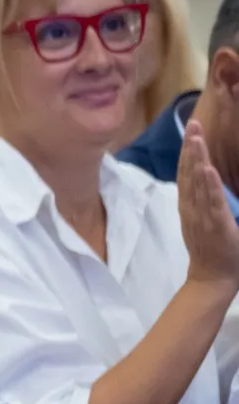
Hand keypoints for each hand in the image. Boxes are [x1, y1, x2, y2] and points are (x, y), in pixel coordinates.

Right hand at [177, 121, 238, 292]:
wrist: (212, 280)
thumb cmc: (215, 252)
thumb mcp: (207, 222)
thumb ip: (208, 202)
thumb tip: (208, 179)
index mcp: (191, 205)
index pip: (187, 173)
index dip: (189, 151)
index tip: (192, 129)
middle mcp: (193, 207)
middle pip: (189, 172)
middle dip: (191, 147)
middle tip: (193, 123)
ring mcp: (203, 216)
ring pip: (198, 182)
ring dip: (197, 158)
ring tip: (197, 138)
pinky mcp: (216, 225)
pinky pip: (212, 202)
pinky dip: (209, 185)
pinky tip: (207, 168)